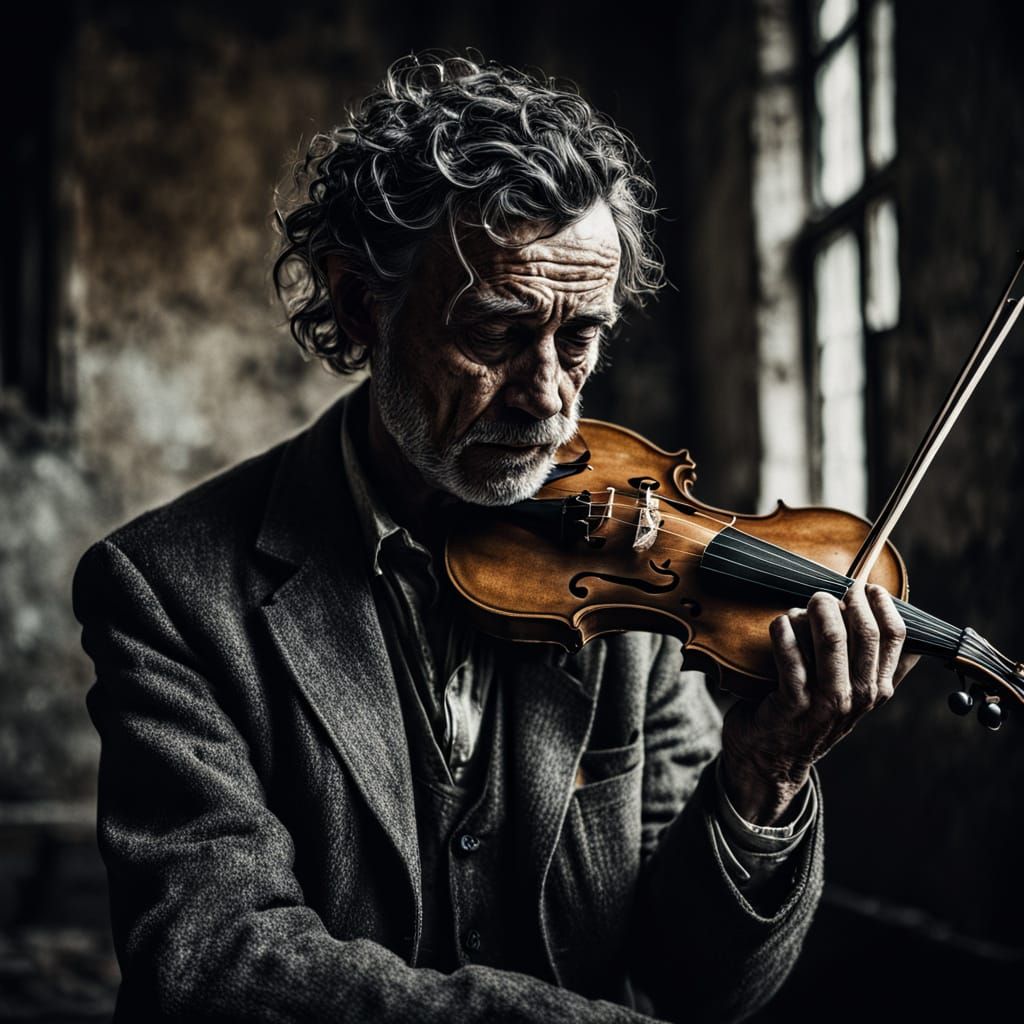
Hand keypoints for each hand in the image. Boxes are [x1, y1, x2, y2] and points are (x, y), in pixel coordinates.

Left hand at [720, 582, 918, 824]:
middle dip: (848, 601)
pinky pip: (790, 657)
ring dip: (817, 611)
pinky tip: (780, 622)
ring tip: (807, 602)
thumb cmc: (809, 717)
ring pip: (830, 640)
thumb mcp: (851, 698)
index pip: (895, 638)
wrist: (771, 760)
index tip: (868, 587)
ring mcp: (826, 702)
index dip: (883, 605)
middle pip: (865, 633)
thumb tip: (914, 639)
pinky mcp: (792, 704)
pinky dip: (784, 632)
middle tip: (829, 592)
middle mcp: (858, 697)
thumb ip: (876, 670)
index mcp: (876, 689)